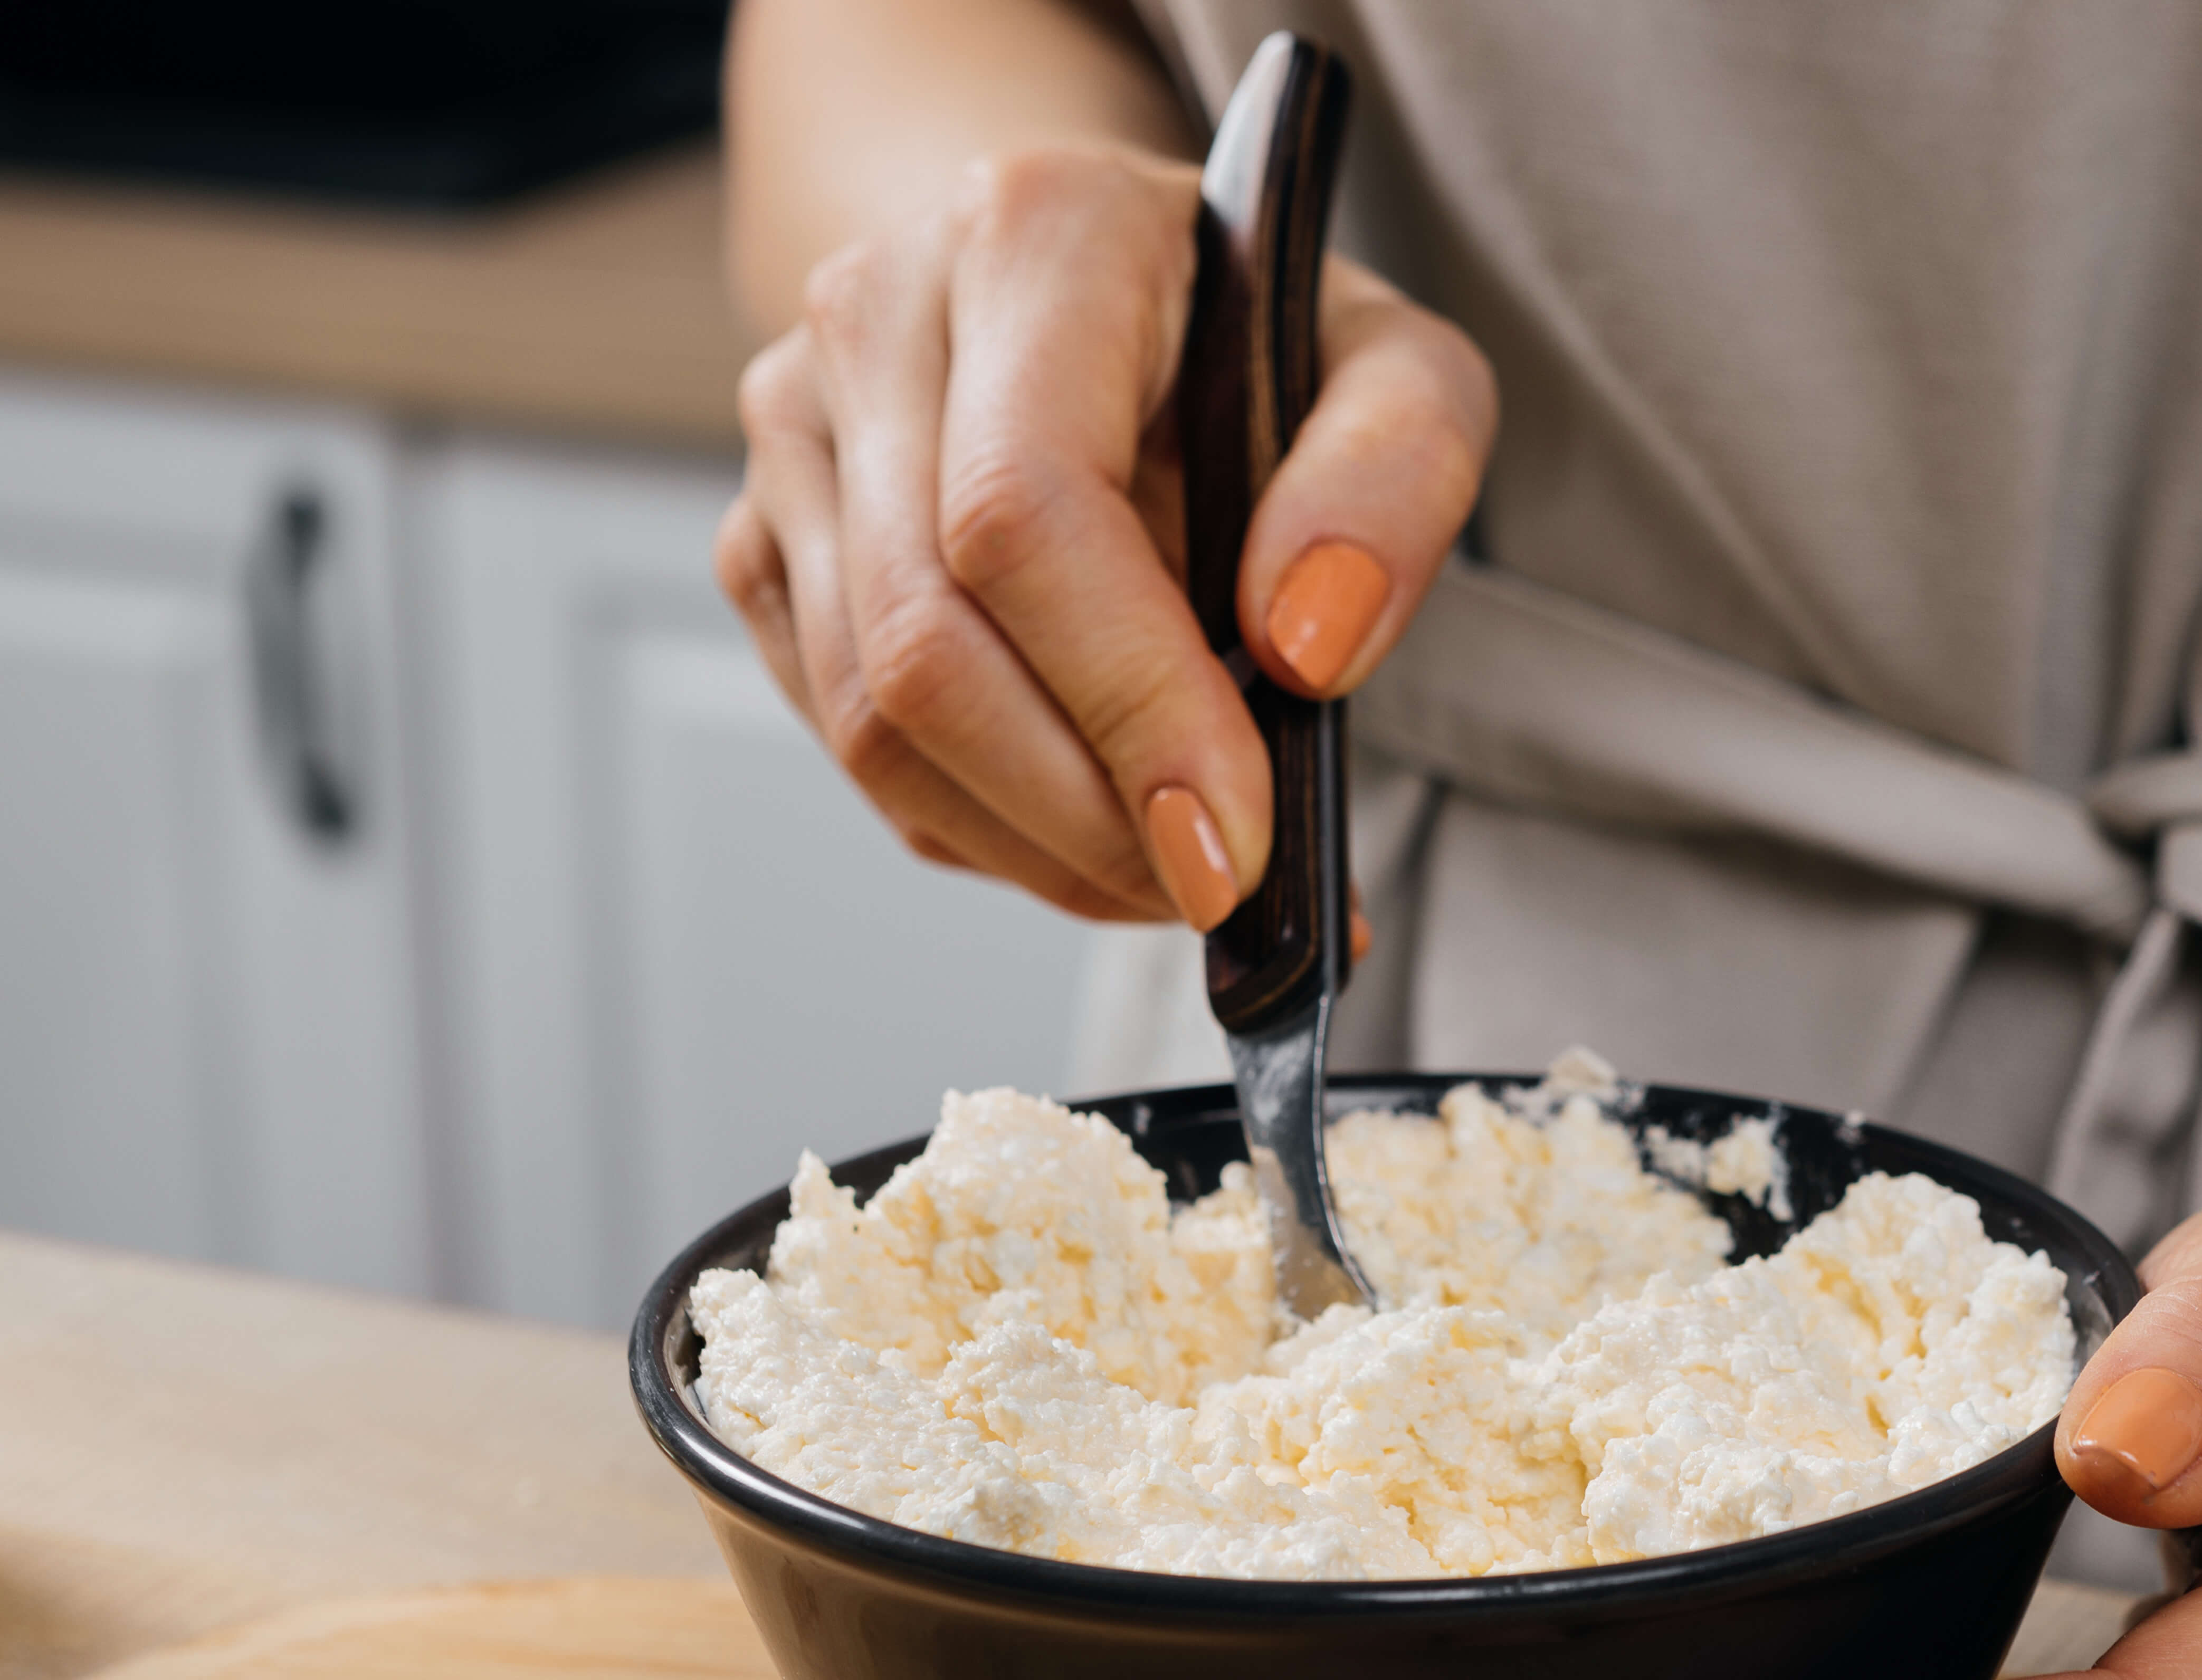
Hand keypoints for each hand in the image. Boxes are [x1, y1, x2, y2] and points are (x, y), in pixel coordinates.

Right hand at [713, 142, 1495, 921]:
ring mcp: (795, 439)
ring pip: (872, 722)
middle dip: (1084, 814)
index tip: (1234, 838)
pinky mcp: (770, 548)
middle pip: (925, 644)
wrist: (1112, 292)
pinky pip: (856, 749)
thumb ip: (1395, 476)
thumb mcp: (1400, 367)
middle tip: (1220, 887)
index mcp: (1030, 238)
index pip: (1025, 512)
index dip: (1129, 701)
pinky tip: (1098, 828)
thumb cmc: (1256, 334)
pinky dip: (989, 831)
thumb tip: (1305, 645)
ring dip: (1038, 846)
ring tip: (1178, 870)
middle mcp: (872, 317)